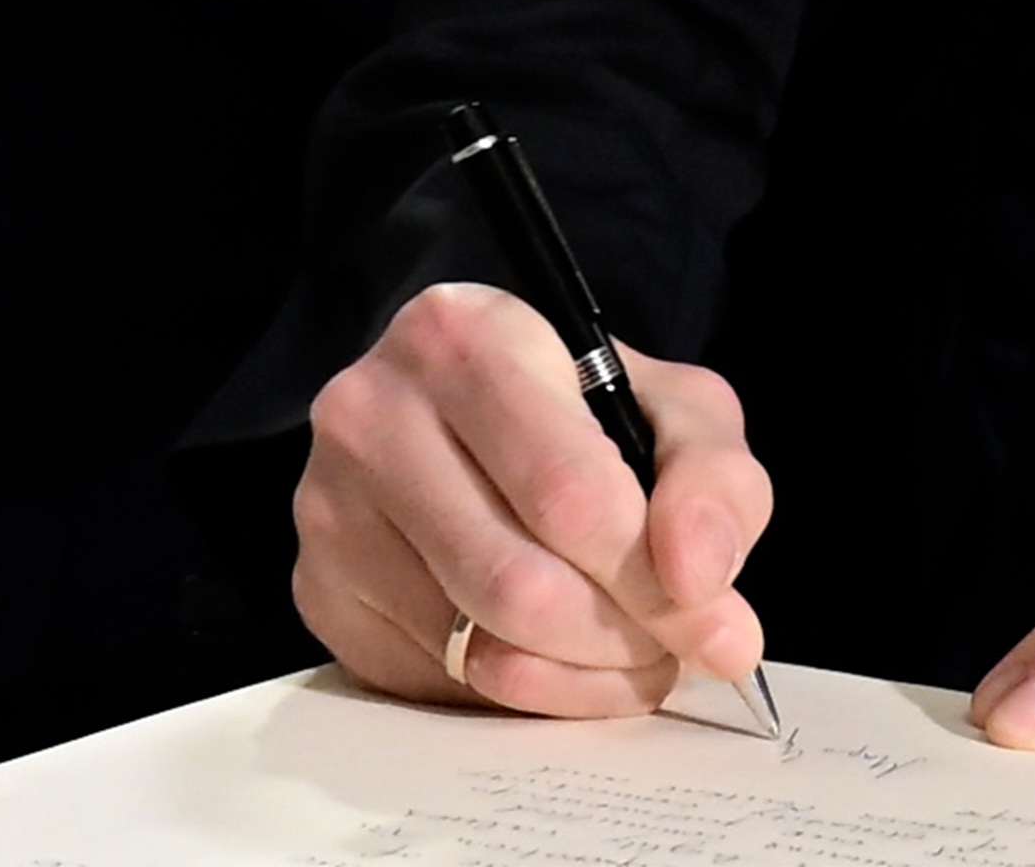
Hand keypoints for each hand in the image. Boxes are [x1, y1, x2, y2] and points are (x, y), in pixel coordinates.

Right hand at [294, 282, 772, 715]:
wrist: (470, 422)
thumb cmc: (583, 412)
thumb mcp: (675, 411)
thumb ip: (714, 482)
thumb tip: (702, 583)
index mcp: (464, 337)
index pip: (570, 494)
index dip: (658, 581)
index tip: (716, 621)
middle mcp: (371, 412)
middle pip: (521, 586)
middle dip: (621, 638)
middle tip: (671, 648)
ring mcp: (329, 507)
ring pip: (479, 650)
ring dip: (580, 678)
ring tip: (625, 652)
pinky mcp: (318, 591)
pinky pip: (435, 684)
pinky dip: (519, 697)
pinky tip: (552, 658)